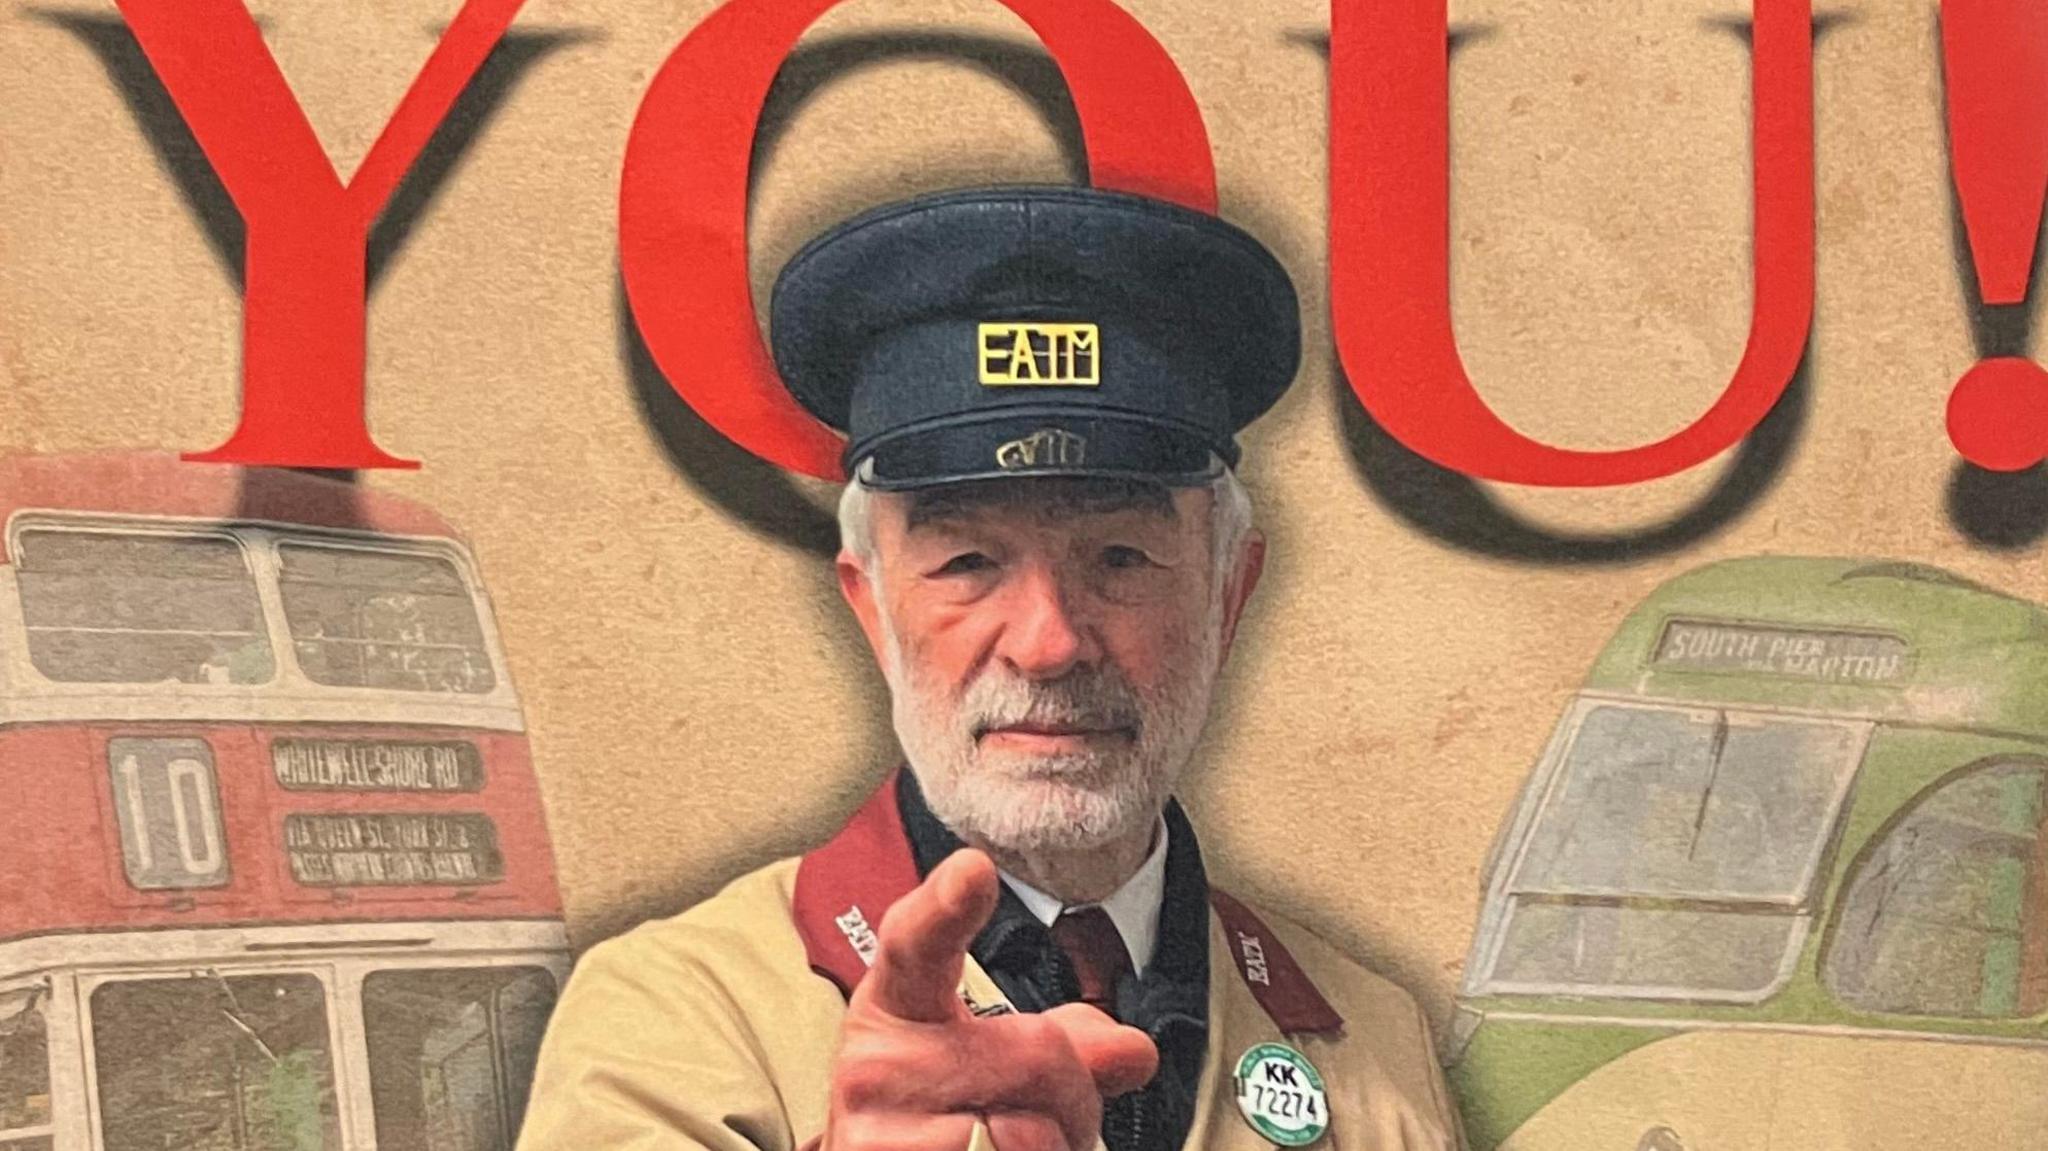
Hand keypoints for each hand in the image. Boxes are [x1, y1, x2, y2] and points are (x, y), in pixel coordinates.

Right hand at [820, 849, 1158, 1150]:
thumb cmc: (939, 1113)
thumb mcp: (997, 1059)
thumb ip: (1069, 1042)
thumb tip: (1134, 1050)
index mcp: (898, 1003)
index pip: (919, 945)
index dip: (946, 907)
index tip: (973, 870)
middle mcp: (873, 1066)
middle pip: (1037, 1056)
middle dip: (1070, 1094)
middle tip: (1042, 1113)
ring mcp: (876, 1134)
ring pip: (1028, 1133)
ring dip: (1051, 1147)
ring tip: (1012, 1144)